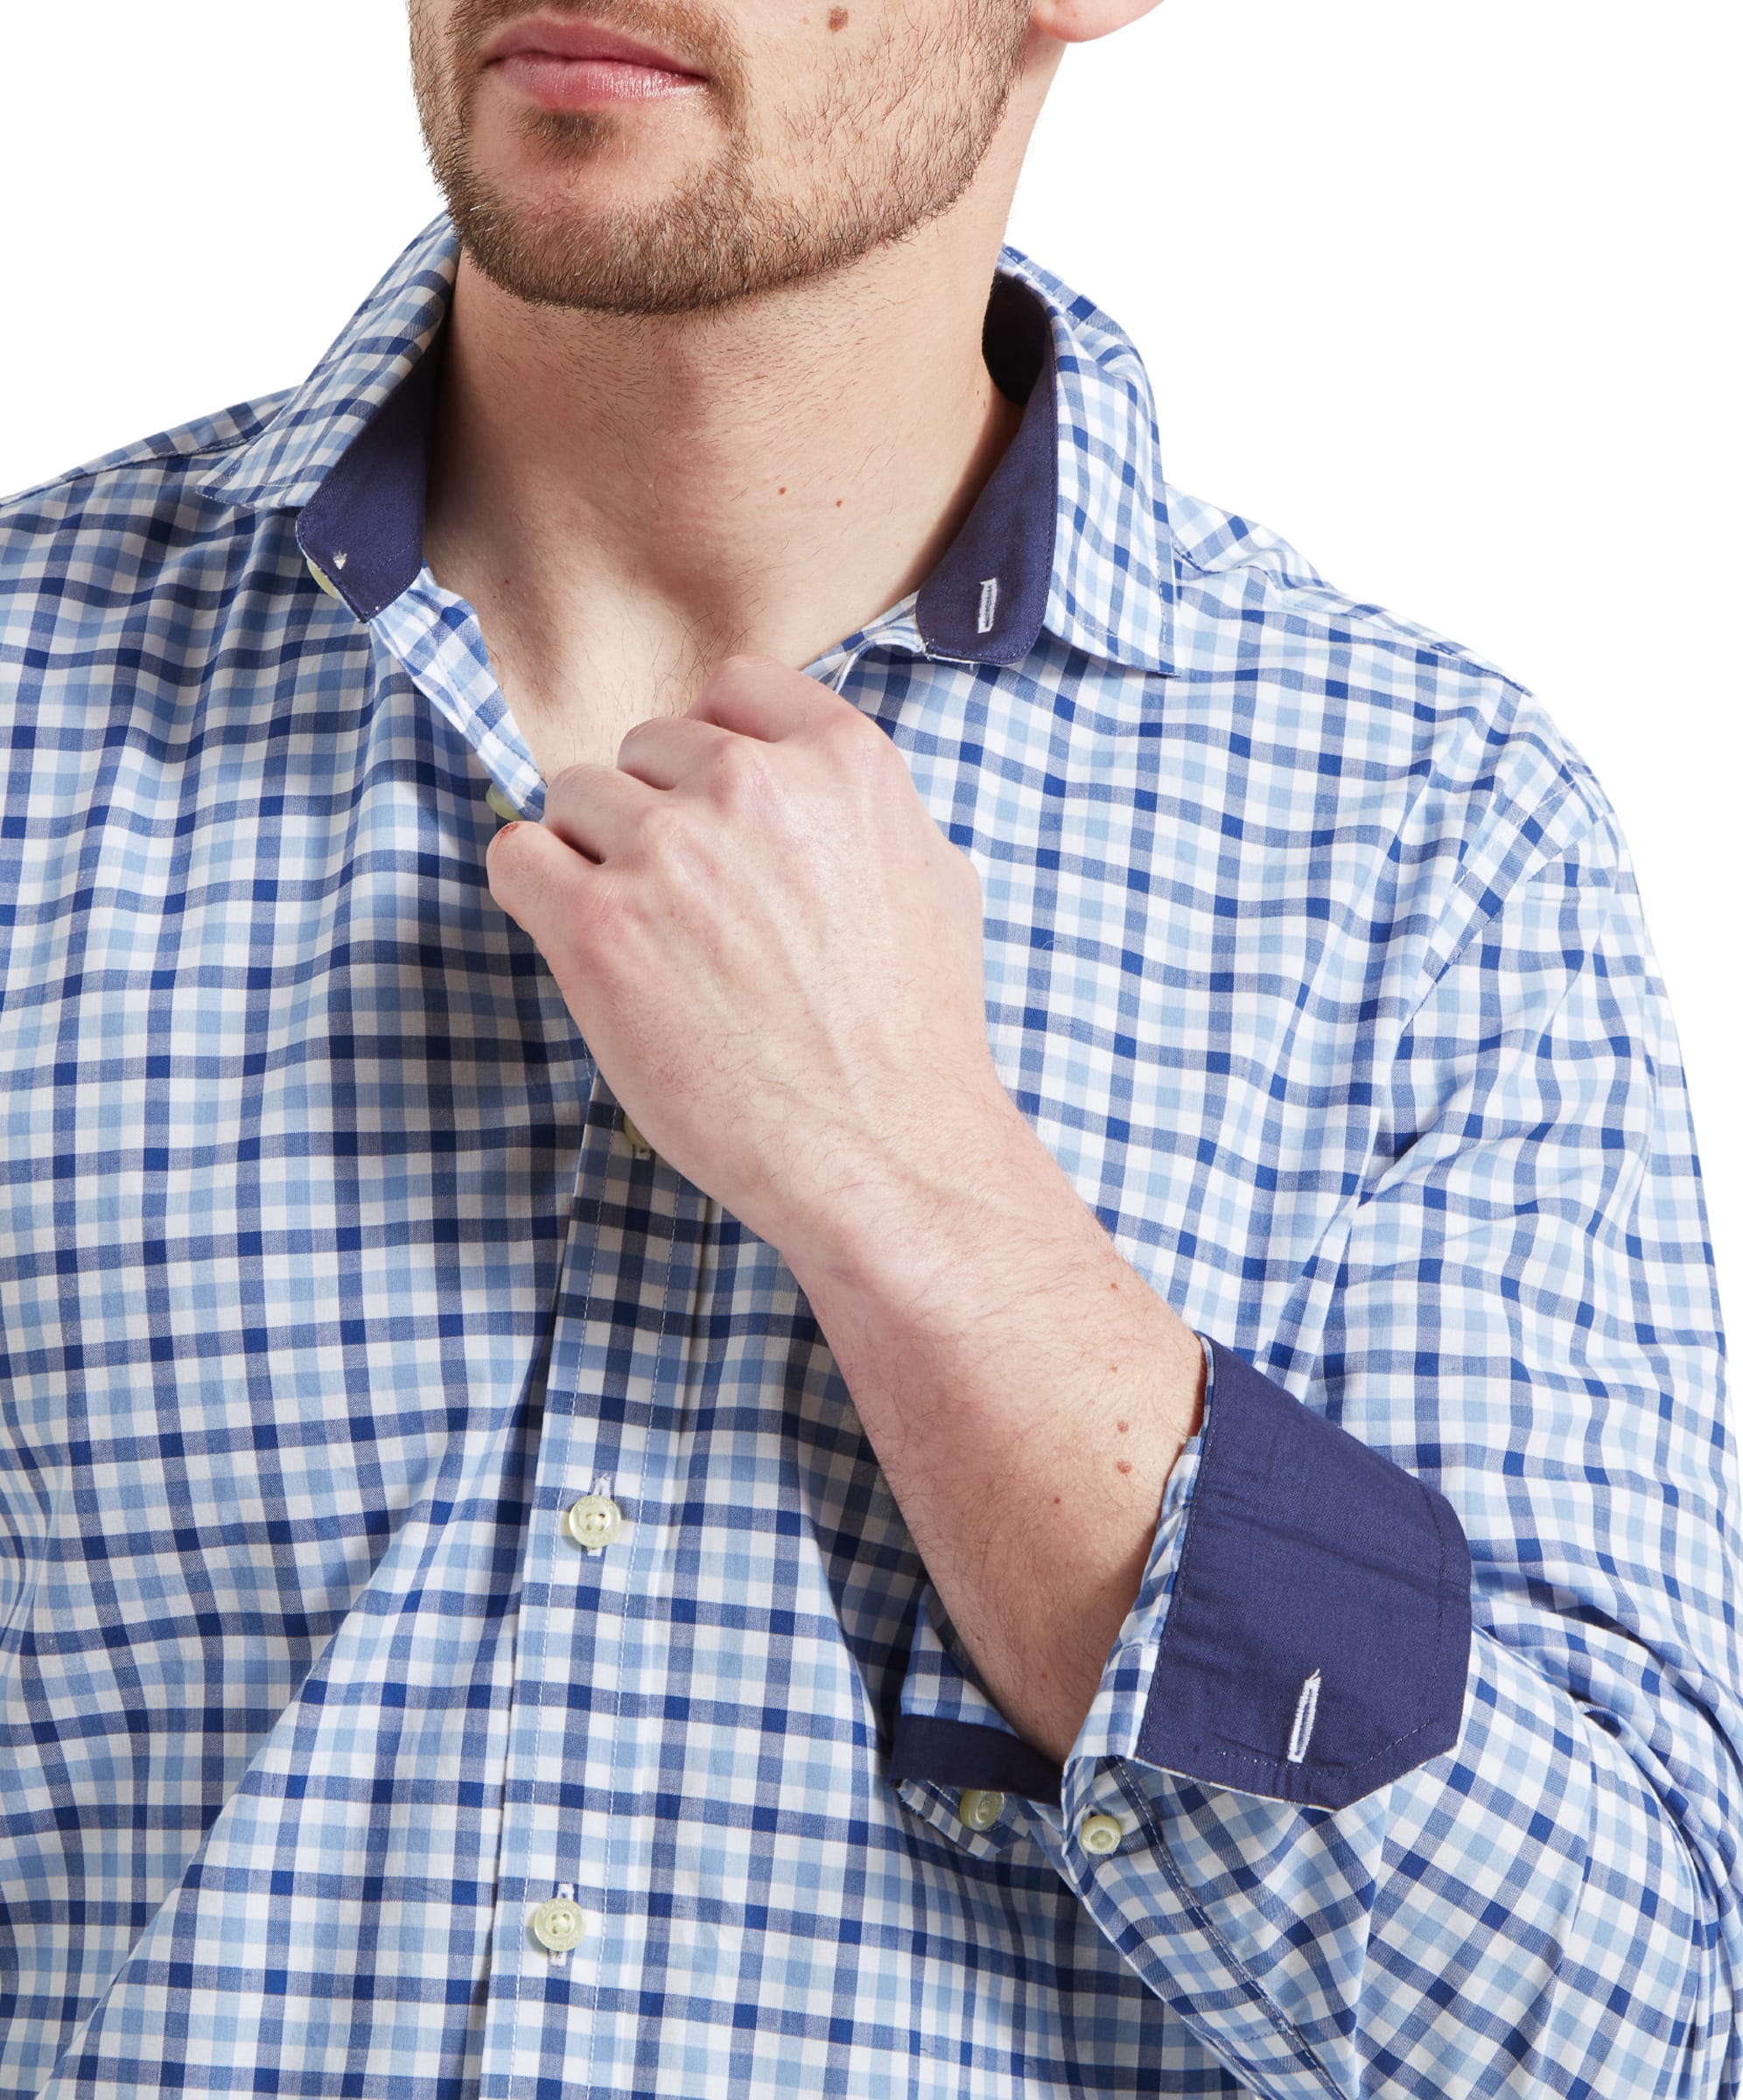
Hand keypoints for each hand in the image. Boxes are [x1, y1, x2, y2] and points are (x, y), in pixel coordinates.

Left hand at [485, 654, 1018, 1257]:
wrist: (886, 1151)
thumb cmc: (917, 1037)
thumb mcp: (937, 879)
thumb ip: (863, 808)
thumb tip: (808, 779)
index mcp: (842, 759)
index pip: (731, 686)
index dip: (714, 755)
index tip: (719, 816)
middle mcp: (751, 784)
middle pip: (643, 747)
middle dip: (655, 816)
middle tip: (691, 911)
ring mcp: (670, 849)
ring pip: (572, 796)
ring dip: (594, 859)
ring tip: (649, 945)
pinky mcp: (599, 925)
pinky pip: (516, 857)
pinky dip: (535, 895)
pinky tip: (584, 950)